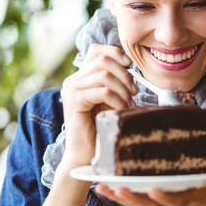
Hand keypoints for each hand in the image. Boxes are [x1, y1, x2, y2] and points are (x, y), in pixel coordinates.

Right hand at [60, 44, 137, 167]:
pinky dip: (117, 100)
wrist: (86, 155)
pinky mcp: (74, 102)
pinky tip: (121, 111)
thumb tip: (130, 66)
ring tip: (128, 105)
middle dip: (125, 75)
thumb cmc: (101, 128)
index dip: (115, 53)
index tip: (130, 66)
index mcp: (81, 77)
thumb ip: (114, 82)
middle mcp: (73, 80)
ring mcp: (71, 90)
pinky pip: (103, 91)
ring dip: (123, 90)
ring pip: (105, 75)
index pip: (96, 50)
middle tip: (134, 92)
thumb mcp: (110, 99)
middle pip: (103, 60)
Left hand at [94, 176, 205, 205]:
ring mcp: (161, 199)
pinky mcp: (152, 195)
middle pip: (151, 204)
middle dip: (134, 198)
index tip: (154, 190)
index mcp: (190, 195)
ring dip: (120, 196)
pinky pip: (133, 196)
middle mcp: (173, 199)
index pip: (177, 199)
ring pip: (139, 202)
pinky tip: (101, 185)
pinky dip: (117, 192)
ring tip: (103, 187)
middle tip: (119, 189)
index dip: (166, 196)